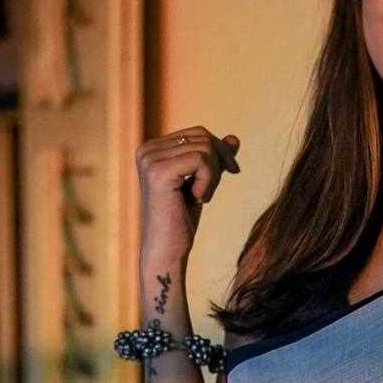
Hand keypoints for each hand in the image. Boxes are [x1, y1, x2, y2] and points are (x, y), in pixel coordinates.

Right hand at [135, 125, 241, 263]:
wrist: (167, 250)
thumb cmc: (182, 220)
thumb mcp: (203, 182)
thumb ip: (215, 160)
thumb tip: (235, 138)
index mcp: (152, 149)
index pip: (198, 133)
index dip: (220, 151)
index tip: (230, 172)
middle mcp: (147, 150)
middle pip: (203, 136)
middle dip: (219, 162)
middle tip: (212, 190)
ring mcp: (150, 159)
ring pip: (205, 147)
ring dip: (214, 175)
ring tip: (202, 196)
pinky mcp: (159, 172)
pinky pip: (201, 160)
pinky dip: (209, 180)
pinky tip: (198, 199)